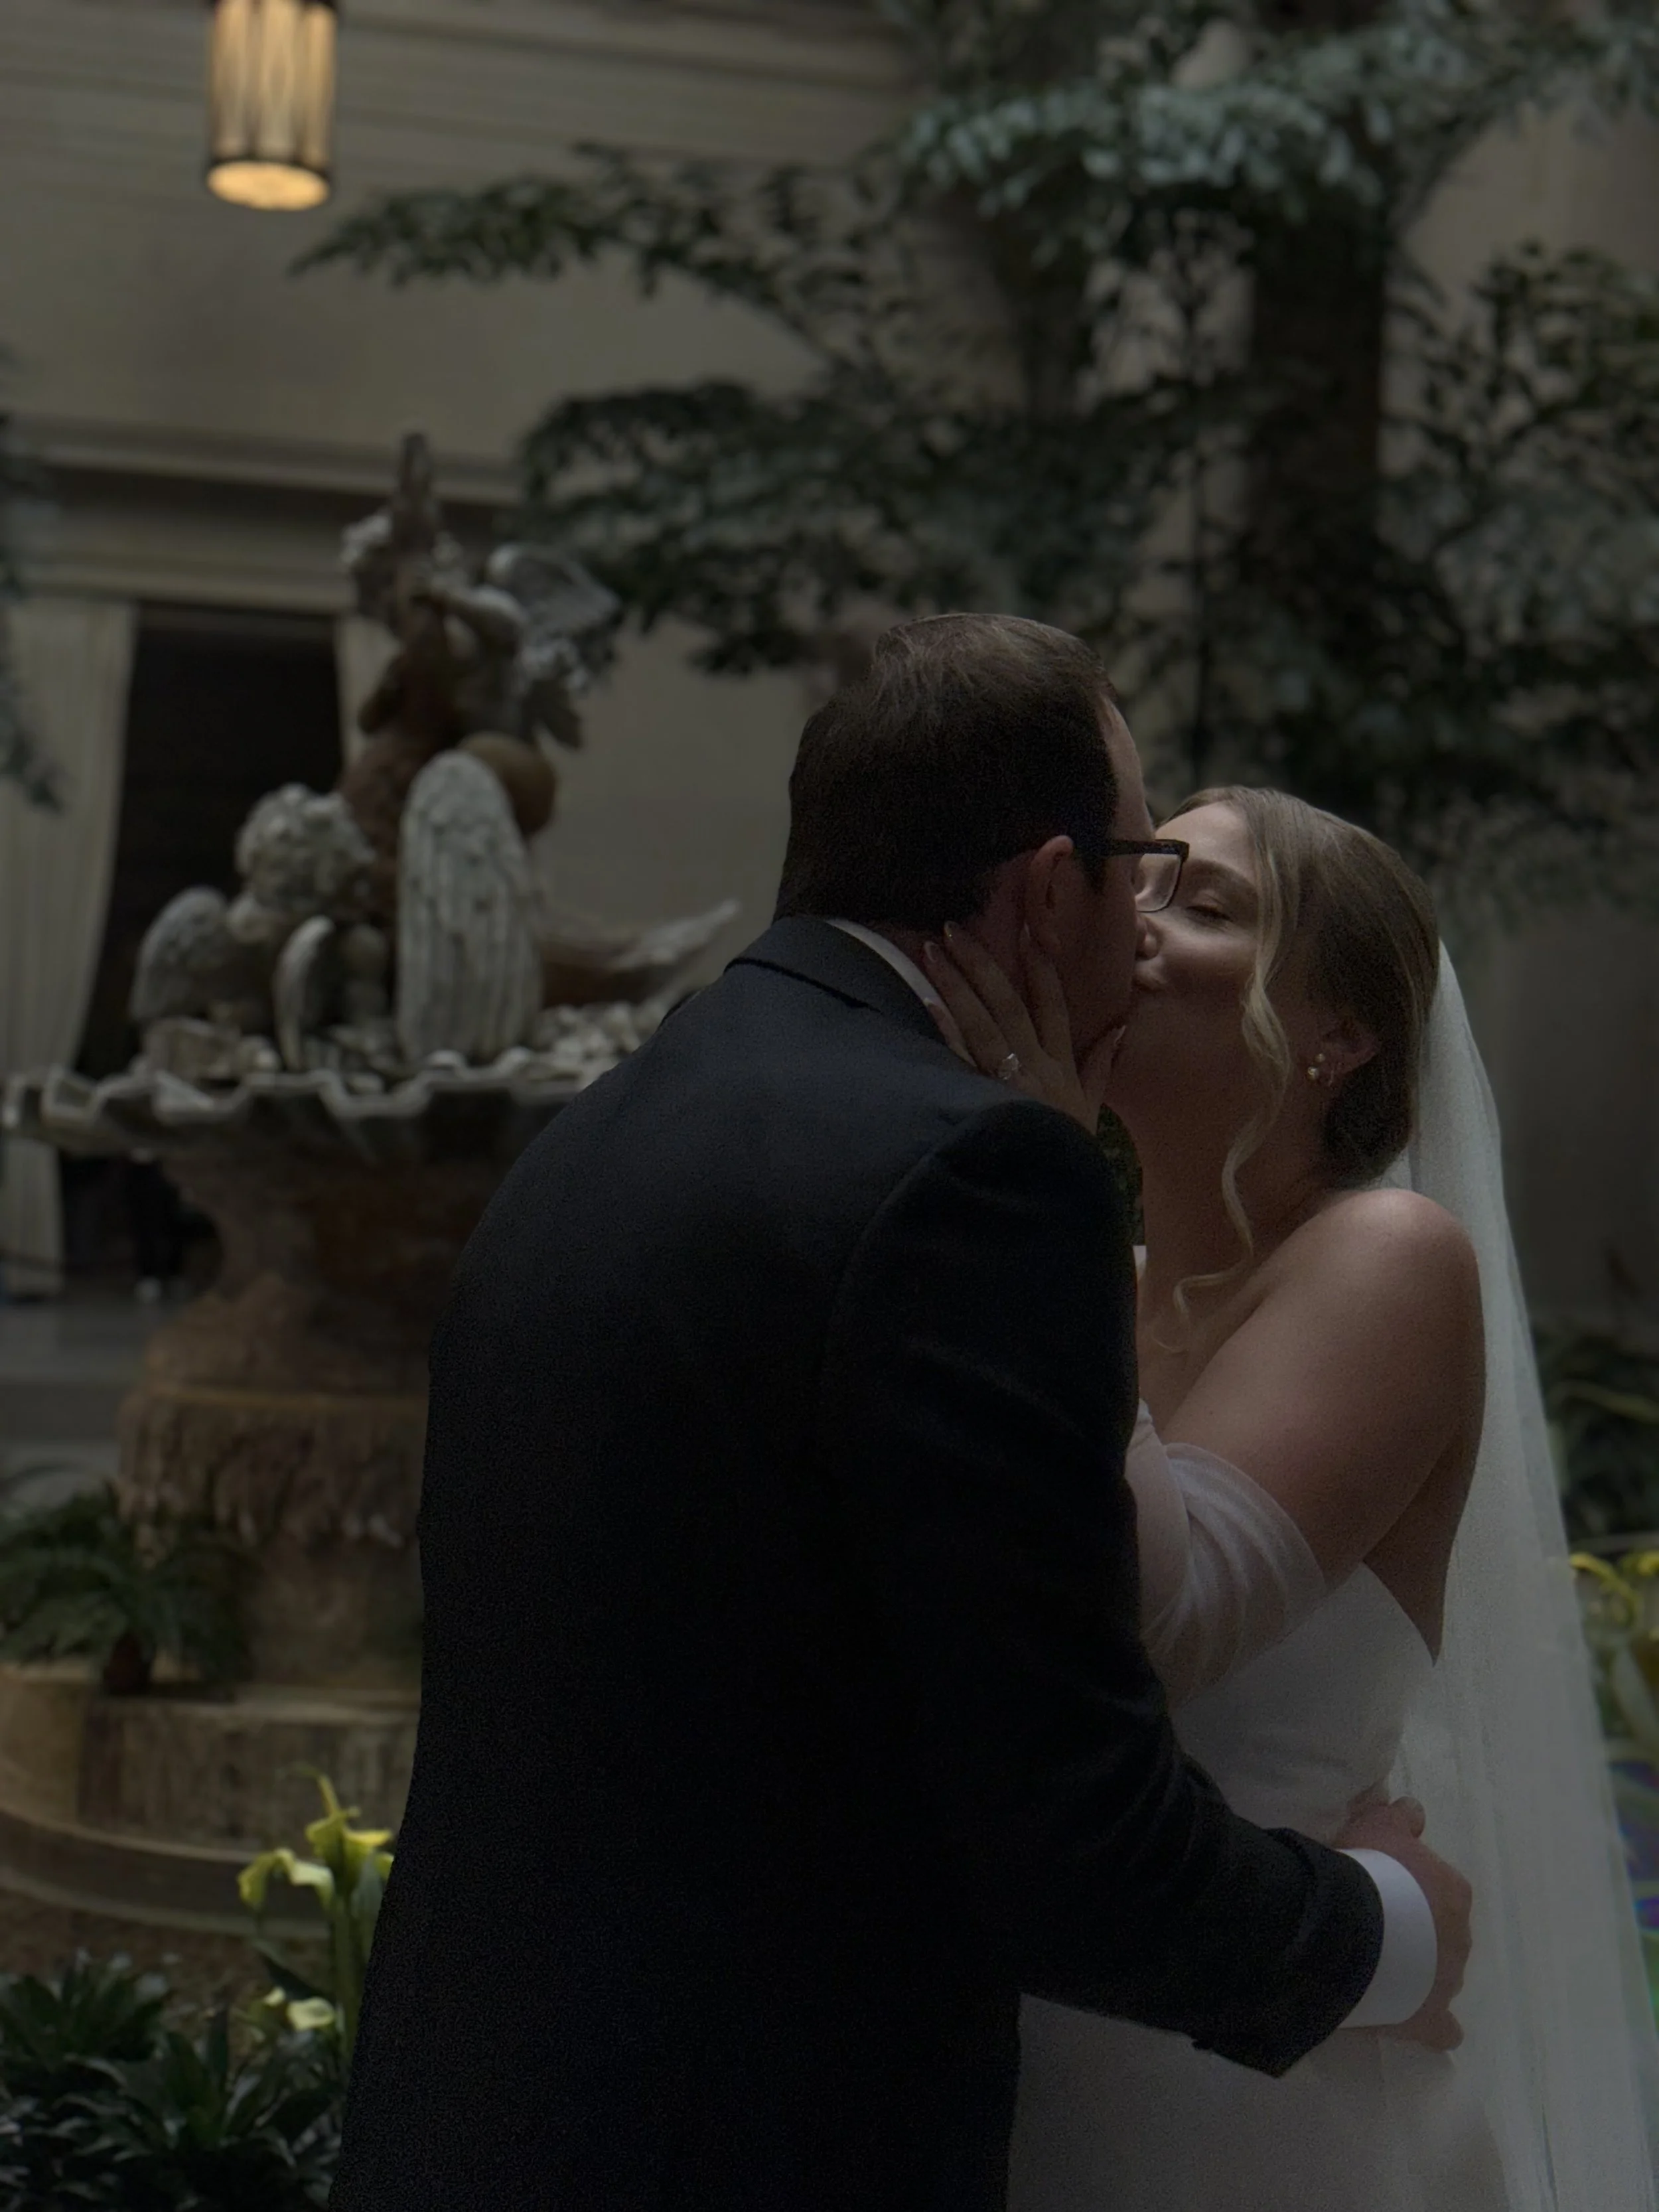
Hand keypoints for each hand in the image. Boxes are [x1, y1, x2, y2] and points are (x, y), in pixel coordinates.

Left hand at [920, 924, 1117, 1134]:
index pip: (1053, 1007)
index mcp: (1060, 1066)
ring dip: (956, 985)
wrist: (1055, 1199)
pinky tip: (928, 1003)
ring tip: (933, 952)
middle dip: (982, 964)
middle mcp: (1034, 1067)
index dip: (1041, 970)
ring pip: (981, 1023)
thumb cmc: (1068, 1155)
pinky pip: (961, 1061)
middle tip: (954, 929)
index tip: (1028, 934)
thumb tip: (1119, 1027)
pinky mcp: (982, 1102)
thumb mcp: (1089, 1110)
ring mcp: (1007, 1083)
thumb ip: (1100, 1067)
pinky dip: (946, 1031)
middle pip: (1008, 1005)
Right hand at [1336, 1796, 1471, 2052]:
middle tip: (1378, 1928)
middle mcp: (1460, 1937)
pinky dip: (1435, 2027)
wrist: (1351, 1927)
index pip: (1440, 1891)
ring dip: (1419, 1973)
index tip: (1382, 1890)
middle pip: (1442, 1935)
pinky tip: (1417, 2024)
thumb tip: (1415, 1810)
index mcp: (1453, 1892)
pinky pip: (1443, 2029)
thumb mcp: (1378, 1825)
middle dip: (1418, 1934)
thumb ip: (1401, 1817)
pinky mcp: (1429, 2018)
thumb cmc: (1367, 1870)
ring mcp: (1448, 1981)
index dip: (1411, 1892)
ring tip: (1379, 1969)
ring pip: (1441, 1976)